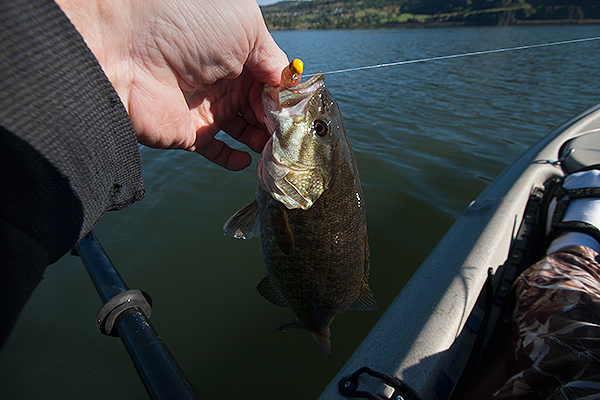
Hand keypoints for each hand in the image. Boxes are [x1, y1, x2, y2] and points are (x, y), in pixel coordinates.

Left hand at [55, 0, 288, 170]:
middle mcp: (224, 80)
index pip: (272, 81)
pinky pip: (215, 152)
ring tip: (272, 149)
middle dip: (278, 123)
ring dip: (261, 142)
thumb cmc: (187, 23)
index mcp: (239, 52)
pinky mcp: (188, 133)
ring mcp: (206, 107)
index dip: (286, 98)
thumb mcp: (245, 27)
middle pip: (261, 108)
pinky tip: (245, 161)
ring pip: (244, 131)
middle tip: (289, 136)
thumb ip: (272, 58)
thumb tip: (287, 84)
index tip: (298, 114)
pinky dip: (233, 160)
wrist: (124, 46)